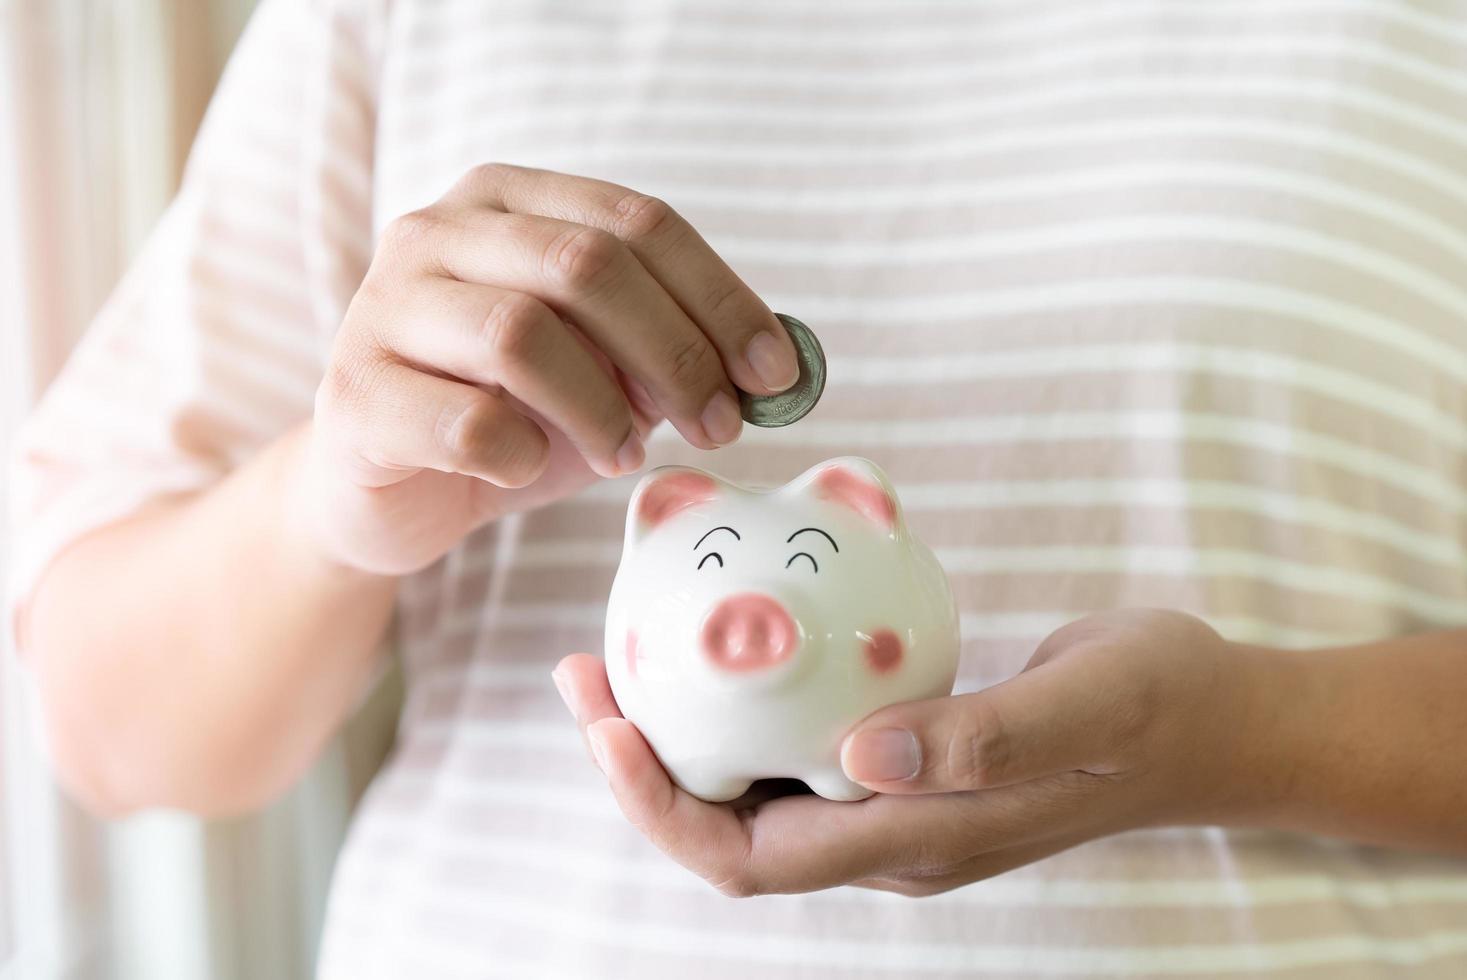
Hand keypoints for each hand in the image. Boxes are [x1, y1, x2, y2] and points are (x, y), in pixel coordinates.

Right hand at [297, 163, 799, 573]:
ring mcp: (385, 306)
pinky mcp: (355, 393)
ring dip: (601, 408)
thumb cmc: (509, 418)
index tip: (774, 373)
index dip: (719, 297)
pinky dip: (521, 453)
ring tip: (624, 454)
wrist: (388, 493)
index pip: (637, 222)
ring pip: (521, 334)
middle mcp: (438, 232)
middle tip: (718, 426)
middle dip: (675, 353)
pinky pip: (464, 420)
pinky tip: (529, 469)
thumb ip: (671, 350)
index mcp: (509, 201)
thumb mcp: (603, 374)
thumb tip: (777, 364)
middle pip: (585, 265)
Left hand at [553, 609, 1278, 896]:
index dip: (663, 807)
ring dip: (681, 732)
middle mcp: (887, 836)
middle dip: (642, 765)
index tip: (608, 724)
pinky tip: (730, 637)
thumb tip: (858, 757)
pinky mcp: (907, 758)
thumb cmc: (1158, 706)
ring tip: (626, 648)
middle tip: (587, 669)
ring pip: (754, 787)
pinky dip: (745, 702)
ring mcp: (895, 801)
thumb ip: (984, 738)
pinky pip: (797, 743)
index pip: (751, 858)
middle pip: (728, 830)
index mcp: (914, 842)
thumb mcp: (1089, 707)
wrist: (1211, 719)